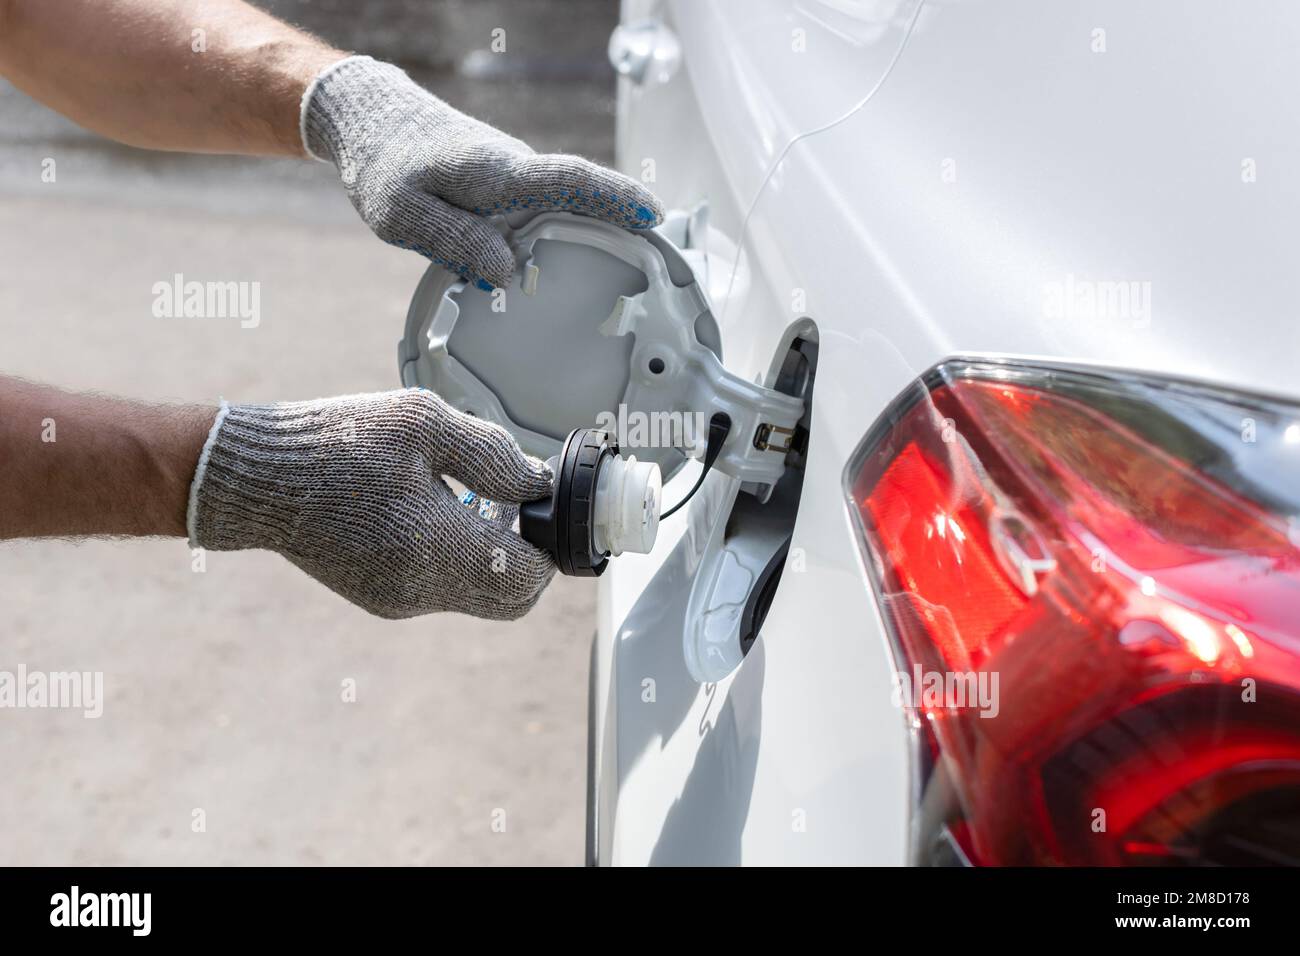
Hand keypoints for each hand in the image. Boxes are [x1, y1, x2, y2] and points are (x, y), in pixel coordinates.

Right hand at [189, 388, 554, 620]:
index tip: (540, 507)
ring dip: (491, 559)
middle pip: (512, 600)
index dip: (547, 544)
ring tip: (467, 502)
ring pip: (479, 598)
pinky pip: (444, 592)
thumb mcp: (422, 423)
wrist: (256, 478)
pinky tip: (432, 514)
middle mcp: (419, 589)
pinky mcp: (382, 600)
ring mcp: (399, 601)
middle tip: (514, 507)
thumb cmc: (335, 442)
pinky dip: (457, 562)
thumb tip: (538, 483)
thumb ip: (492, 455)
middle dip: (526, 558)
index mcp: (433, 547)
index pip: (527, 577)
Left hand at [302, 55, 664, 289]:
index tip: (653, 214)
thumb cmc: (383, 168)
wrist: (371, 122)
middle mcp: (514, 171)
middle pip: (581, 196)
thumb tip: (509, 271)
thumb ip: (456, 241)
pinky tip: (572, 267)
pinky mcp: (506, 190)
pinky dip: (564, 233)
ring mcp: (514, 179)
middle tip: (665, 258)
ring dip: (597, 232)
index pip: (568, 180)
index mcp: (495, 173)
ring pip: (562, 208)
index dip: (613, 198)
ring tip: (632, 271)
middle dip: (625, 221)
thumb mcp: (402, 215)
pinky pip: (544, 213)